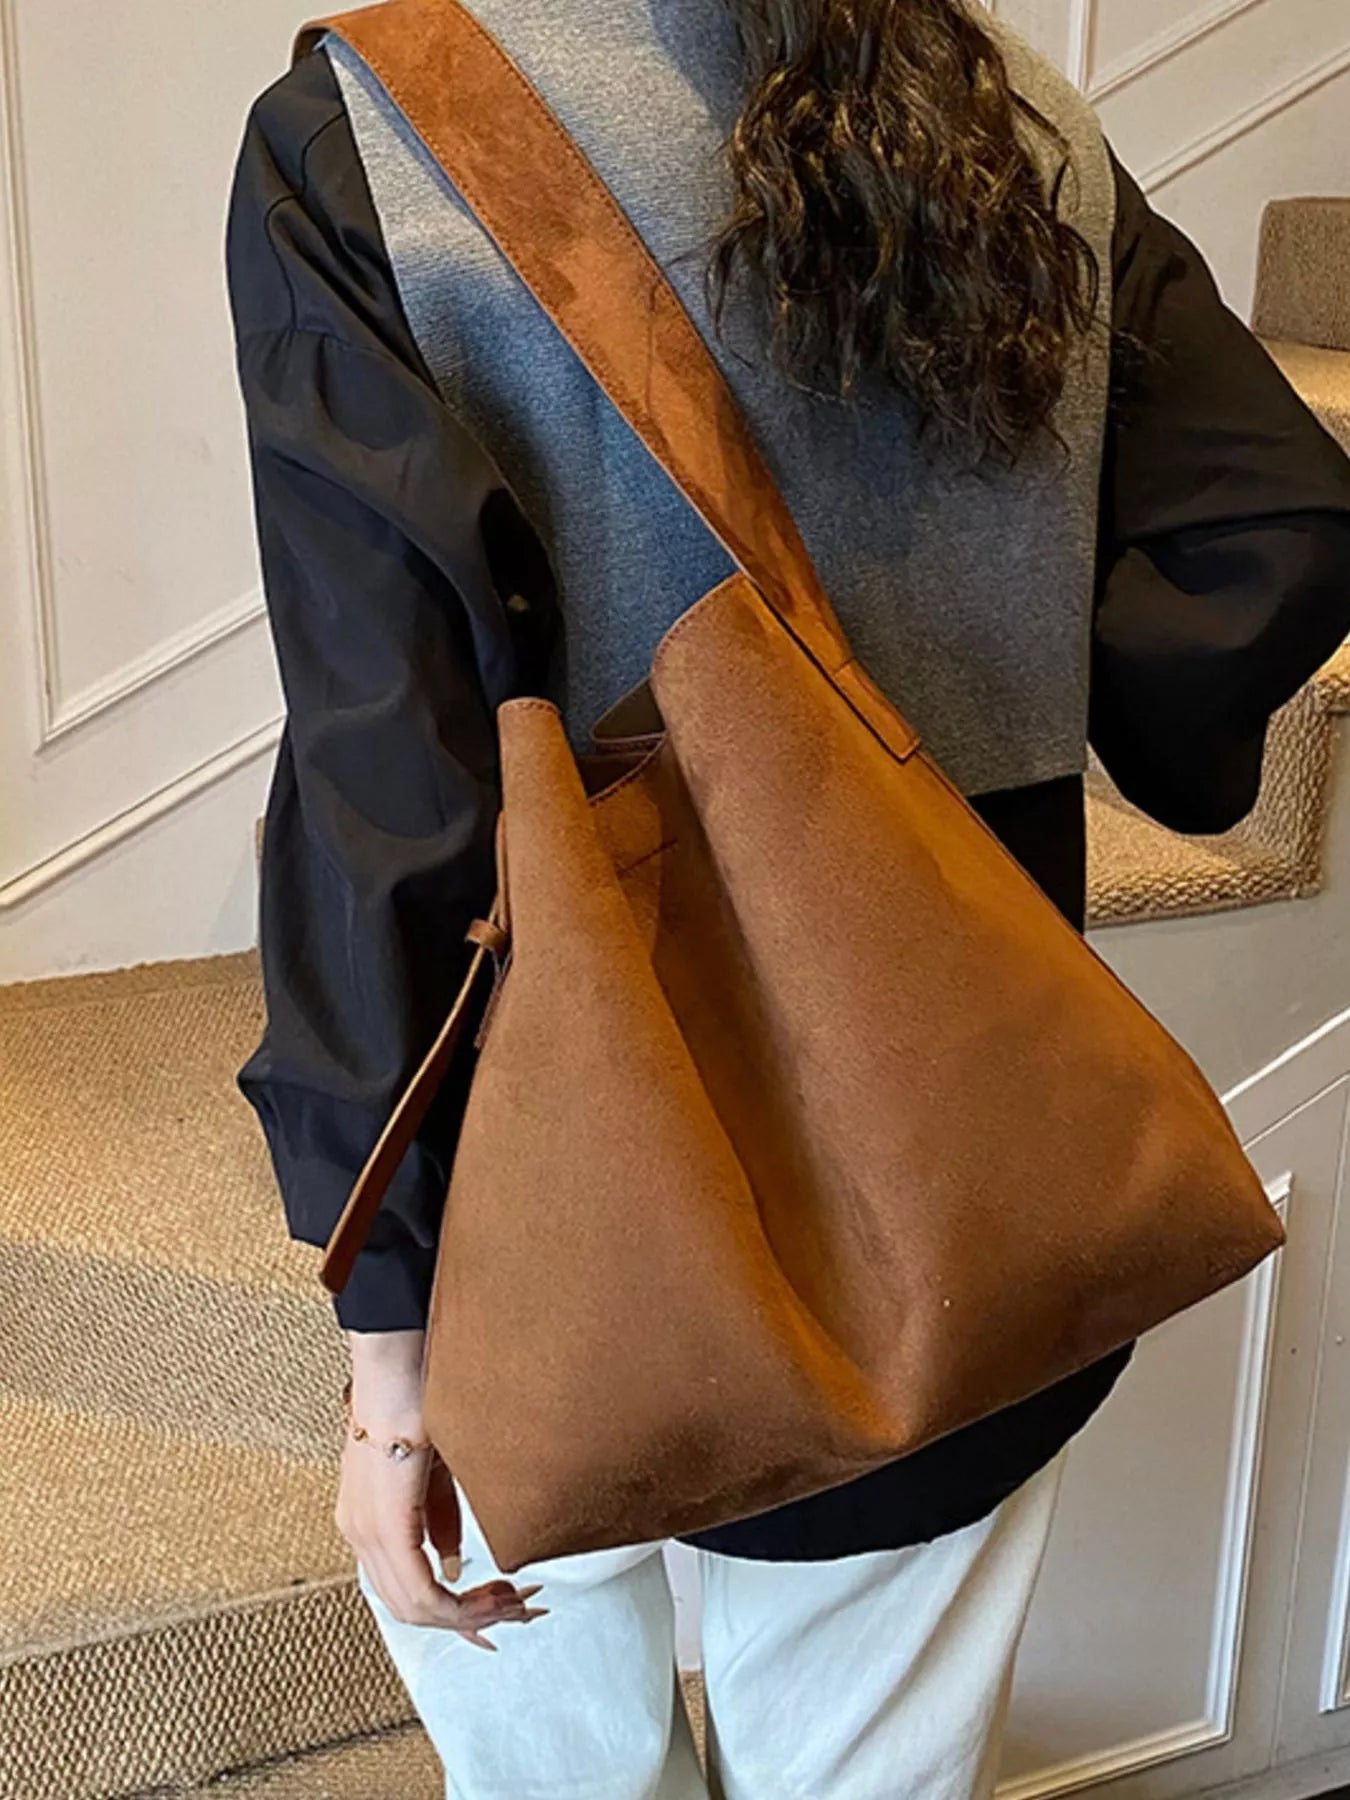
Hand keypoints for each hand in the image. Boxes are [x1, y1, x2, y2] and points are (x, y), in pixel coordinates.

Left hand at [335, 1329, 545, 1647]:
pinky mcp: (384, 1524)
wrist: (396, 1359)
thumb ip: (439, 1519)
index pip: (403, 1591)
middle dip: (468, 1620)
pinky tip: (491, 1597)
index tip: (495, 1613)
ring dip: (468, 1615)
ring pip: (414, 1608)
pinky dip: (458, 1606)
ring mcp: (365, 1531)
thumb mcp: (434, 1470)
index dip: (452, 1615)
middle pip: (408, 1610)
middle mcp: (358, 1532)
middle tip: (515, 1608)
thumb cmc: (415, 1398)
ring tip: (512, 1601)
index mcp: (367, 1519)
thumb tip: (453, 1567)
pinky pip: (419, 1591)